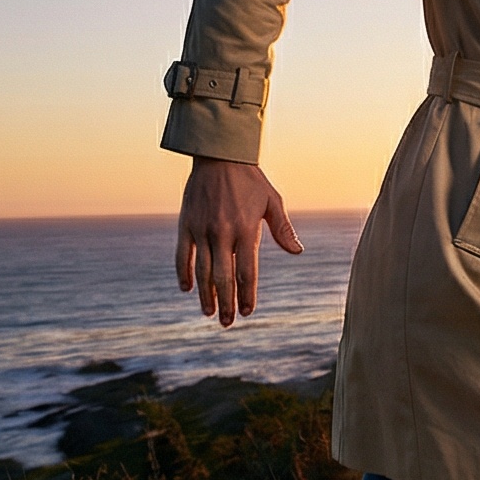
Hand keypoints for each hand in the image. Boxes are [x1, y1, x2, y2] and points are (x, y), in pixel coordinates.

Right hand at [175, 157, 302, 326]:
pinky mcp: (185, 224)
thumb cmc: (250, 180)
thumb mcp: (272, 201)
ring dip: (205, 294)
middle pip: (224, 277)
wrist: (219, 157)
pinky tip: (187, 288)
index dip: (247, 294)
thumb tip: (297, 252)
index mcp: (246, 229)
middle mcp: (223, 233)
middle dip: (227, 302)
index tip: (248, 311)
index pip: (247, 271)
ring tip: (209, 312)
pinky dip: (183, 273)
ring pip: (202, 270)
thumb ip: (282, 229)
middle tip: (228, 322)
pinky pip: (181, 254)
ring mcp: (202, 229)